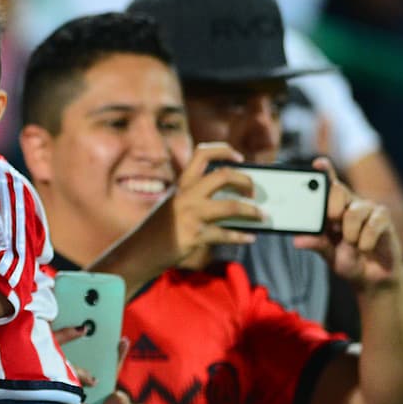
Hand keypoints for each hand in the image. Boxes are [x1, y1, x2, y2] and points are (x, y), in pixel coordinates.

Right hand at [138, 143, 261, 270]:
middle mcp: (186, 195)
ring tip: (262, 216)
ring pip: (231, 206)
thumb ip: (195, 199)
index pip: (202, 154)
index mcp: (181, 185)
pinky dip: (241, 236)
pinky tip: (249, 237)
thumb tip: (232, 200)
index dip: (224, 150)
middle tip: (254, 192)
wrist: (140, 253)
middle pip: (223, 175)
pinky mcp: (195, 235)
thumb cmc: (159, 231)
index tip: (239, 157)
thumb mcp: (173, 206)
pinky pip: (226, 234)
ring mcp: (191, 215)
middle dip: (245, 181)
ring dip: (251, 211)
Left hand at [294, 158, 402, 291]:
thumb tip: (298, 240)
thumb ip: (316, 244)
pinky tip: (365, 248)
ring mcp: (368, 209)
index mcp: (332, 209)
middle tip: (331, 223)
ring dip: (349, 233)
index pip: (328, 186)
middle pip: (338, 191)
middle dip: (331, 207)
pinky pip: (373, 223)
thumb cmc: (348, 260)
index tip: (317, 164)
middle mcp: (350, 204)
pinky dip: (365, 240)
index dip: (324, 172)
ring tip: (351, 244)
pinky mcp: (384, 218)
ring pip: (354, 211)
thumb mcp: (328, 255)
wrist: (372, 276)